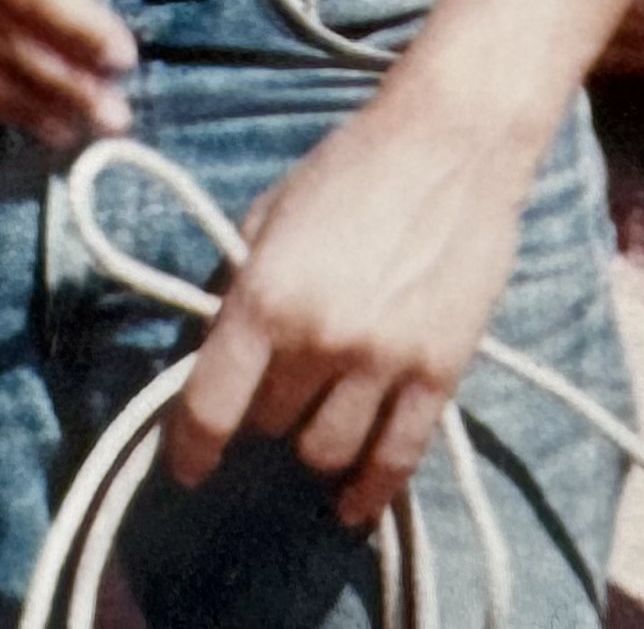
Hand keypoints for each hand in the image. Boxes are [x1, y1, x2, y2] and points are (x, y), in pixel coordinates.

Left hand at [165, 80, 547, 528]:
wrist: (455, 138)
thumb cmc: (354, 164)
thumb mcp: (270, 215)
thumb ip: (244, 288)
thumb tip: (224, 350)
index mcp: (266, 296)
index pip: (210, 406)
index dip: (190, 449)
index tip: (189, 468)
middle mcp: (320, 338)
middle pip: (270, 425)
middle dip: (266, 412)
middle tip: (279, 391)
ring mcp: (384, 361)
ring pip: (327, 453)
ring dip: (314, 446)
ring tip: (319, 425)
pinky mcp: (439, 372)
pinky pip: (398, 459)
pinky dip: (371, 492)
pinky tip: (354, 505)